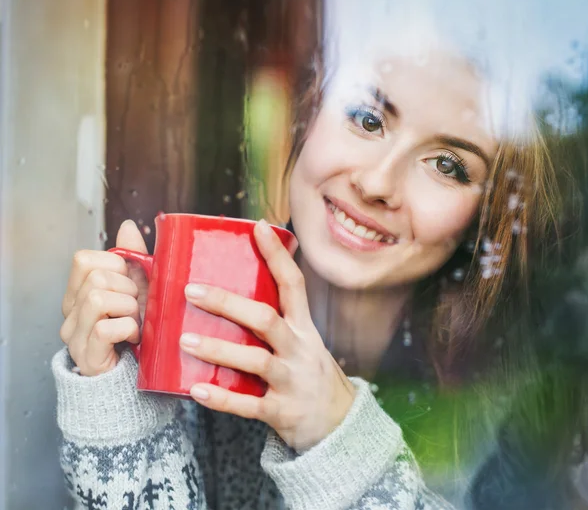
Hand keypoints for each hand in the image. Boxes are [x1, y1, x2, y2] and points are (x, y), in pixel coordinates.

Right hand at [60, 220, 147, 375]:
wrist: (136, 372)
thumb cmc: (136, 327)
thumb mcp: (138, 287)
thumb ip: (132, 257)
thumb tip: (128, 226)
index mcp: (79, 291)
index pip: (84, 259)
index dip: (115, 265)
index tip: (130, 282)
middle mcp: (70, 312)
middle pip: (96, 278)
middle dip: (128, 288)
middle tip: (136, 306)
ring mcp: (75, 335)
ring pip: (98, 299)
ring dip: (129, 308)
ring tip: (136, 321)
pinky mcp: (87, 356)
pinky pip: (105, 329)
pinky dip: (127, 329)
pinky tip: (133, 336)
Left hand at [180, 219, 355, 451]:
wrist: (340, 423)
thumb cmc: (310, 372)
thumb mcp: (304, 340)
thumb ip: (280, 319)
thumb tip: (238, 291)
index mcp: (303, 326)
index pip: (293, 284)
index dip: (277, 255)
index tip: (258, 227)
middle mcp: (299, 348)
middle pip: (265, 319)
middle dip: (228, 303)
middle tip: (191, 290)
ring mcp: (292, 380)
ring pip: (255, 361)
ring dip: (218, 350)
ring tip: (184, 340)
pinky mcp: (282, 411)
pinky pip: (249, 405)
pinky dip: (222, 398)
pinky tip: (196, 389)